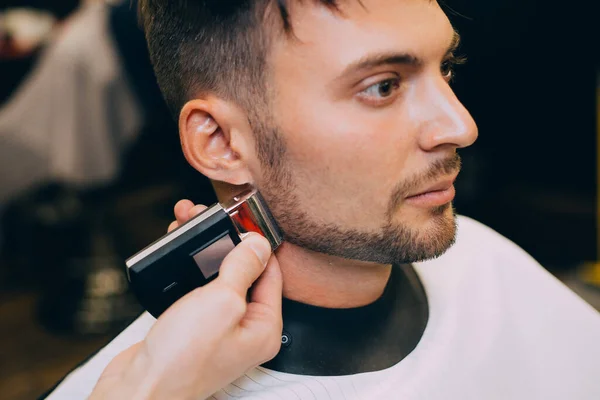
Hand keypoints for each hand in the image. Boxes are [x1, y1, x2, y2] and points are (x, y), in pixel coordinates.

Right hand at [90, 200, 282, 399]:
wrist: (139, 387)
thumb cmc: (182, 358)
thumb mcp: (221, 302)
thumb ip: (243, 268)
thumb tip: (259, 243)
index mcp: (264, 327)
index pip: (271, 273)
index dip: (256, 243)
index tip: (242, 220)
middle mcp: (244, 329)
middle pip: (243, 273)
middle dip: (224, 242)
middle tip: (207, 217)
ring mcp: (218, 329)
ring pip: (217, 277)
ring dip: (202, 250)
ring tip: (186, 223)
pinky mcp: (193, 328)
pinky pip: (197, 289)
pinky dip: (187, 268)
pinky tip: (176, 251)